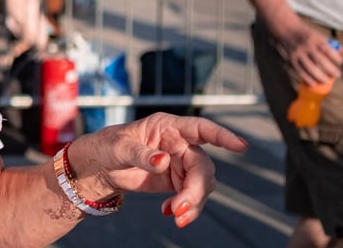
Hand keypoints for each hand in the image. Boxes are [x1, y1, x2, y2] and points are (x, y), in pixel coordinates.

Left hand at [67, 113, 248, 227]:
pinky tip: (169, 213)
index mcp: (167, 127)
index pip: (200, 128)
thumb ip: (141, 154)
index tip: (241, 146)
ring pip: (202, 184)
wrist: (100, 167)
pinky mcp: (177, 181)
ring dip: (193, 202)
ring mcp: (181, 163)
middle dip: (196, 190)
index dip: (222, 136)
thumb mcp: (119, 148)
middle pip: (202, 166)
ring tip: (175, 216)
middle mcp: (180, 143)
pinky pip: (192, 195)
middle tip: (180, 208)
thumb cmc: (108, 146)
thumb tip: (163, 161)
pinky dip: (185, 207)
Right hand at [280, 24, 342, 86]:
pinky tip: (314, 83)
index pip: (328, 50)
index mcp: (316, 39)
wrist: (287, 30)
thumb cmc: (308, 35)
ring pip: (310, 68)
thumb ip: (333, 45)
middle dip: (330, 70)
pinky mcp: (292, 59)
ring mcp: (298, 53)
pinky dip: (307, 78)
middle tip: (337, 75)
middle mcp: (307, 46)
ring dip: (320, 76)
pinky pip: (300, 71)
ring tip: (326, 80)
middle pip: (320, 61)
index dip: (336, 58)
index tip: (340, 63)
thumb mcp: (320, 36)